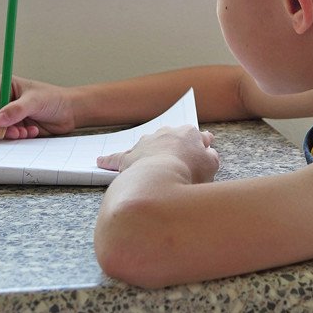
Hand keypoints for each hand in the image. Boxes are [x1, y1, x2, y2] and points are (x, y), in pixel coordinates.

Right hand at [0, 76, 76, 138]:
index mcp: (4, 86)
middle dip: (3, 128)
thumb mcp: (35, 101)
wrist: (69, 112)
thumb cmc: (54, 99)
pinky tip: (33, 131)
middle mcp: (4, 100)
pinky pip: (10, 136)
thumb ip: (17, 110)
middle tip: (17, 133)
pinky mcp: (16, 126)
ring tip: (27, 132)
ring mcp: (9, 114)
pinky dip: (20, 136)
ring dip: (12, 134)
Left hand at [97, 126, 218, 183]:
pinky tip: (102, 161)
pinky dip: (110, 160)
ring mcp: (145, 144)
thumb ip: (210, 156)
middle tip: (179, 160)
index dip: (202, 145)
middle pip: (172, 138)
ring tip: (151, 162)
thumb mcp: (211, 166)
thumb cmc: (188, 173)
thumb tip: (208, 152)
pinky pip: (118, 157)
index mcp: (188, 133)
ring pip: (147, 145)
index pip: (198, 136)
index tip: (203, 148)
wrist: (161, 179)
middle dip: (176, 146)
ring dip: (150, 151)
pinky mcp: (128, 158)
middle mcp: (165, 133)